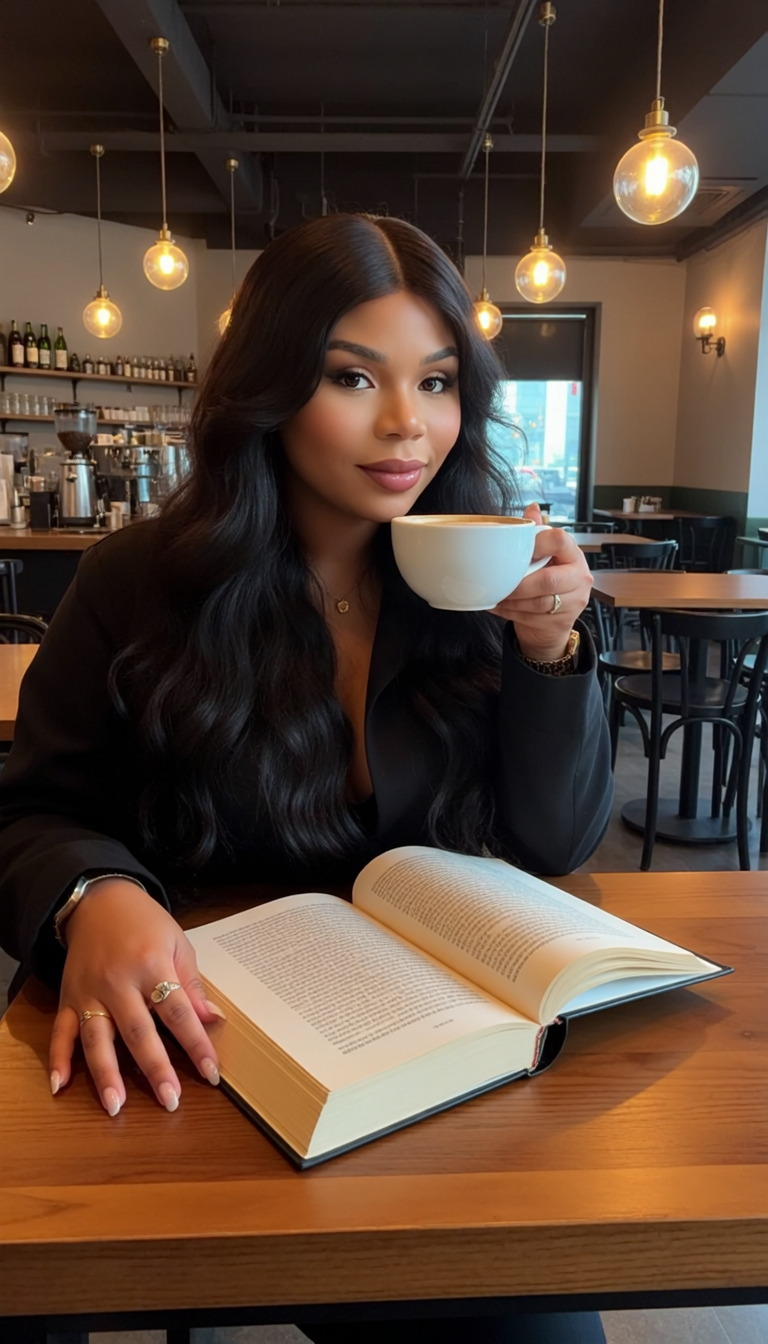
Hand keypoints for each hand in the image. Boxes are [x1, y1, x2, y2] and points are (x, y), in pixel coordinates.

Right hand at [50, 880, 221, 1117]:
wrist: (100, 900)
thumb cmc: (145, 922)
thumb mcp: (177, 943)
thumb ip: (193, 985)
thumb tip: (213, 1020)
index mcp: (152, 965)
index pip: (178, 1011)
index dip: (196, 1044)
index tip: (211, 1073)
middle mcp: (119, 981)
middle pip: (138, 1031)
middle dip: (155, 1068)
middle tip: (170, 1100)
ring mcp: (90, 991)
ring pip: (97, 1037)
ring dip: (105, 1073)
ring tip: (115, 1105)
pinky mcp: (68, 997)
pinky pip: (61, 1031)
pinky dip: (58, 1059)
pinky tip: (60, 1085)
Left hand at [490, 505, 592, 660]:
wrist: (555, 617)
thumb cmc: (547, 579)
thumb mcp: (545, 554)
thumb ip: (537, 532)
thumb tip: (532, 508)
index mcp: (573, 554)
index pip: (560, 540)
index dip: (537, 544)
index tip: (519, 550)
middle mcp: (579, 576)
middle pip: (548, 579)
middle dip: (519, 583)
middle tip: (500, 582)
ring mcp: (574, 601)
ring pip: (539, 602)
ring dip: (512, 600)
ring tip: (496, 594)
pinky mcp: (563, 621)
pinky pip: (533, 617)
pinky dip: (510, 612)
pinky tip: (498, 605)